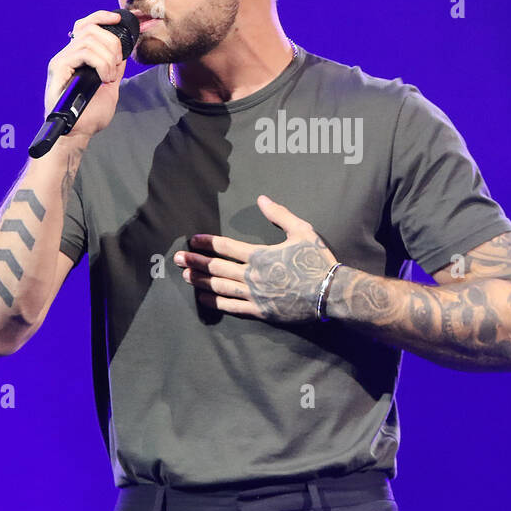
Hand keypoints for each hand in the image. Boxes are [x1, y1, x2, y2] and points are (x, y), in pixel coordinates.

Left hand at [174, 195, 338, 322]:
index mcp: (261, 255)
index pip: (226, 247)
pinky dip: (215, 302)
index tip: (193, 240)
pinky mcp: (260, 312)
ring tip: (186, 275)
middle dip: (196, 262)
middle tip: (178, 259)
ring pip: (220, 288)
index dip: (207, 243)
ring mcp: (255, 295)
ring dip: (201, 281)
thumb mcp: (302, 231)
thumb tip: (262, 198)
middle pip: (217, 268)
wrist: (331, 293)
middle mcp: (253, 276)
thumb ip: (280, 215)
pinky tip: (203, 297)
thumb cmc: (318, 261)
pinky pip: (232, 307)